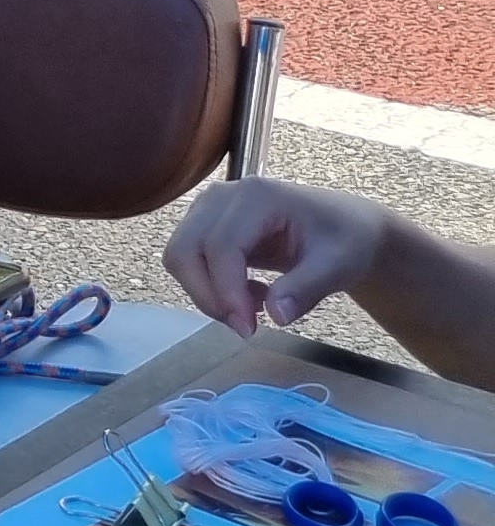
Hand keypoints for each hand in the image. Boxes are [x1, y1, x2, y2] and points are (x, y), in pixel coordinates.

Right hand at [167, 178, 399, 336]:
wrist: (346, 227)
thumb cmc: (347, 240)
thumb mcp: (339, 265)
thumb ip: (307, 289)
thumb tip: (276, 316)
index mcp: (257, 196)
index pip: (221, 245)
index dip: (227, 290)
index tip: (248, 329)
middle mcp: (222, 196)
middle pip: (186, 248)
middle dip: (207, 295)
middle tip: (245, 327)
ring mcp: (208, 208)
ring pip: (180, 255)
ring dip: (207, 293)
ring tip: (253, 307)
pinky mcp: (203, 224)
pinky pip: (188, 259)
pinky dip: (209, 286)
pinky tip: (248, 293)